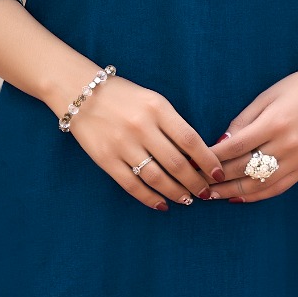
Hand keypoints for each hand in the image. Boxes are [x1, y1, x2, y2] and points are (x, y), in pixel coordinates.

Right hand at [69, 75, 222, 211]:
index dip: (208, 161)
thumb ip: (172, 124)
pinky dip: (150, 198)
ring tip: (187, 200)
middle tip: (206, 193)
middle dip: (196, 183)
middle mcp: (141, 126)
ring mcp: (122, 144)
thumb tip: (196, 156)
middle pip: (177, 163)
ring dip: (176, 193)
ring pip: (157, 178)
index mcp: (157, 108)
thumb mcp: (152, 100)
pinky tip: (161, 204)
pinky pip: (132, 185)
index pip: (190, 140)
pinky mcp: (106, 159)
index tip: (218, 174)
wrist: (79, 91)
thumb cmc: (122, 95)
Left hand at [206, 63, 297, 201]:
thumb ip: (242, 121)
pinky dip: (256, 195)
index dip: (211, 158)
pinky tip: (238, 197)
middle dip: (217, 178)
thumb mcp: (266, 97)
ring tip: (211, 195)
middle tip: (195, 183)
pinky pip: (277, 187)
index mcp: (274, 123)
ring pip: (259, 184)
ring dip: (232, 192)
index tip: (193, 163)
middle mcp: (287, 145)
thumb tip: (220, 145)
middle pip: (244, 168)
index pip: (234, 148)